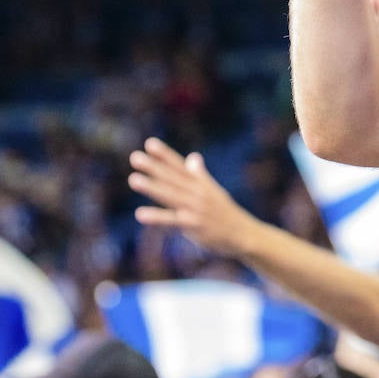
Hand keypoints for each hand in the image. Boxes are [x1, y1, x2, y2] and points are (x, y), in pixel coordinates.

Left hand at [130, 138, 256, 257]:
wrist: (244, 234)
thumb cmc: (226, 213)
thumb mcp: (214, 191)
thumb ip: (200, 175)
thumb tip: (193, 157)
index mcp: (202, 184)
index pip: (181, 167)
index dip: (165, 155)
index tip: (149, 143)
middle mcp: (199, 193)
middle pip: (173, 178)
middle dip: (154, 167)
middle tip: (135, 157)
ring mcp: (197, 208)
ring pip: (172, 196)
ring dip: (152, 187)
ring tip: (133, 179)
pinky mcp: (195, 225)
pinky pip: (173, 220)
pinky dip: (157, 217)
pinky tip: (140, 214)